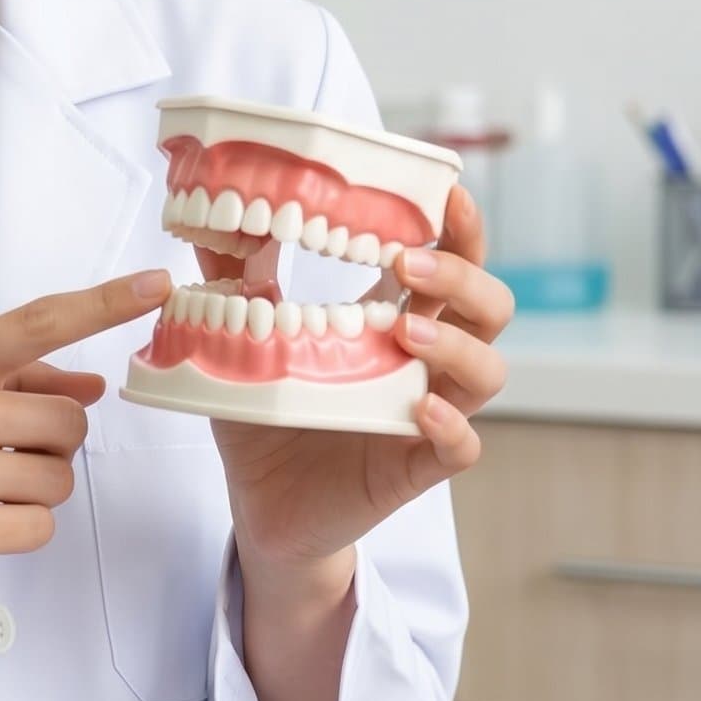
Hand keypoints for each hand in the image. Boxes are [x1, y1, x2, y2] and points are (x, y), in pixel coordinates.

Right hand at [0, 269, 171, 628]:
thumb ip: (5, 387)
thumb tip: (91, 390)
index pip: (35, 323)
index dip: (104, 304)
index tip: (158, 285)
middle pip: (68, 422)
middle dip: (53, 448)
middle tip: (0, 463)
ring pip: (59, 479)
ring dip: (33, 494)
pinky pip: (39, 527)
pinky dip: (19, 532)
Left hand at [196, 181, 513, 588]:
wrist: (261, 505)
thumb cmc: (267, 417)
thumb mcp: (246, 343)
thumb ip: (235, 284)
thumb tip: (213, 219)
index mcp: (393, 321)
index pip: (448, 265)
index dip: (460, 230)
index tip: (446, 195)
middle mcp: (421, 363)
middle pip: (487, 307)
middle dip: (462, 275)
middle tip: (409, 265)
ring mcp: (425, 414)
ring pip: (487, 372)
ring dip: (457, 343)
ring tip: (407, 332)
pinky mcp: (415, 468)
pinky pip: (461, 447)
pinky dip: (451, 425)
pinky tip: (422, 408)